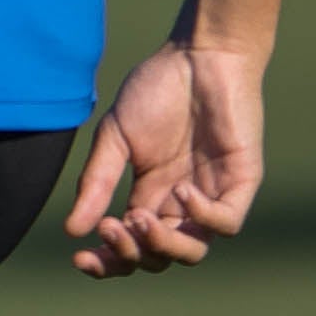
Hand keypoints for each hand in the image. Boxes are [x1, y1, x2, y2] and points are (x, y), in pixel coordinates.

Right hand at [67, 39, 266, 275]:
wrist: (200, 55)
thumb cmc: (158, 89)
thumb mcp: (114, 139)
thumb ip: (96, 184)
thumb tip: (73, 230)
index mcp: (150, 196)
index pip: (130, 247)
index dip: (107, 260)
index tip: (78, 258)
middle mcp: (181, 205)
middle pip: (158, 258)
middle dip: (129, 254)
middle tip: (109, 228)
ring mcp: (213, 195)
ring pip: (194, 252)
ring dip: (162, 246)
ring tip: (138, 218)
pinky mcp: (242, 181)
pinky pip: (227, 223)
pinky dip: (202, 217)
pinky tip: (180, 190)